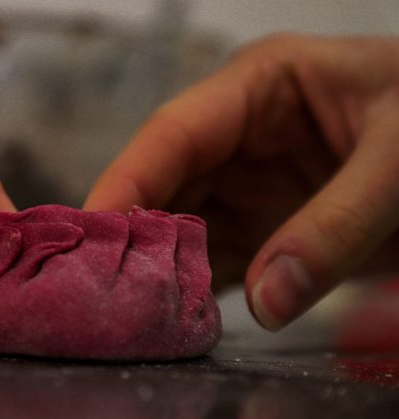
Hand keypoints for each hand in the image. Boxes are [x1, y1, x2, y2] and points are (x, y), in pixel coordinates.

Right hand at [85, 35, 398, 330]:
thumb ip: (335, 227)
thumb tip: (266, 301)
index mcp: (259, 89)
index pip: (172, 134)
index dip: (124, 183)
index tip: (89, 232)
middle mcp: (238, 139)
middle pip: (163, 188)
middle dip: (129, 238)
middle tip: (95, 289)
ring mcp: (246, 188)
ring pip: (178, 232)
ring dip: (156, 273)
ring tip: (127, 315)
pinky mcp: (261, 231)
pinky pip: (213, 264)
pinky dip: (193, 294)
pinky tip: (175, 322)